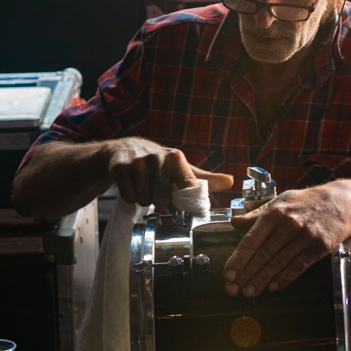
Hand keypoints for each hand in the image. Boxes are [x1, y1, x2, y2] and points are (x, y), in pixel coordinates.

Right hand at [107, 138, 233, 206]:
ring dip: (143, 199)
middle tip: (154, 188)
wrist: (124, 150)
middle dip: (157, 199)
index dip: (184, 199)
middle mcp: (157, 157)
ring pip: (144, 200)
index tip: (180, 201)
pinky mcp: (119, 168)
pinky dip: (129, 197)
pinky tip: (130, 184)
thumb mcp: (181, 168)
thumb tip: (230, 181)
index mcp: (175, 158)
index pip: (186, 186)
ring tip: (143, 185)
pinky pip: (128, 197)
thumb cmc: (158, 163)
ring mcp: (137, 162)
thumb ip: (204, 178)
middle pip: (161, 199)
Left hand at [223, 181, 350, 297]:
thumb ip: (258, 214)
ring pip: (279, 262)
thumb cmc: (308, 201)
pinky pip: (299, 265)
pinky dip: (285, 277)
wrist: (344, 201)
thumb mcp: (282, 201)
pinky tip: (274, 287)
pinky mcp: (320, 247)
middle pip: (263, 254)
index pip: (252, 239)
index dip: (238, 258)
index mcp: (275, 212)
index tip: (228, 273)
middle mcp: (289, 224)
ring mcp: (305, 236)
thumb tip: (234, 222)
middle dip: (246, 274)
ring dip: (262, 280)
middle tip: (234, 289)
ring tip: (249, 292)